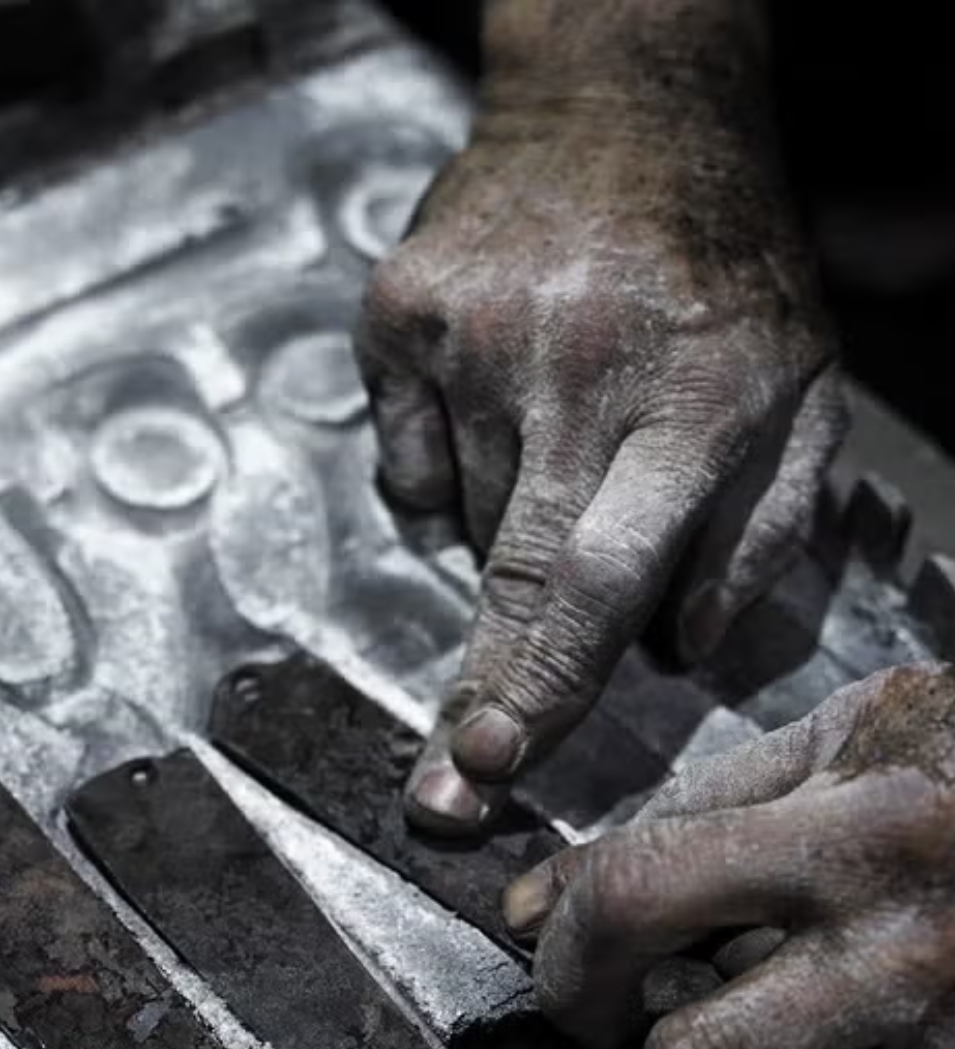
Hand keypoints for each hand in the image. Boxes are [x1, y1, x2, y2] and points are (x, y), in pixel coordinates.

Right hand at [357, 81, 844, 833]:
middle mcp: (573, 360)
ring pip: (465, 518)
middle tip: (447, 782)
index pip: (604, 572)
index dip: (546, 679)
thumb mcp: (805, 388)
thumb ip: (765, 527)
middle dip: (480, 688)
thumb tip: (686, 645)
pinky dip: (446, 475)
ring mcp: (472, 332)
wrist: (623, 109)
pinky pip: (405, 463)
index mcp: (693, 391)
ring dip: (506, 530)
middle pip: (510, 569)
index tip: (495, 757)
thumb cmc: (726, 268)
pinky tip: (497, 411)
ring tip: (557, 445)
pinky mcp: (400, 312)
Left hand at [504, 664, 954, 1048]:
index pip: (640, 892)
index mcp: (850, 820)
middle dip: (614, 1042)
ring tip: (727, 1019)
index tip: (547, 939)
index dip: (565, 934)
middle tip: (612, 1011)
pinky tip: (826, 1047)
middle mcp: (898, 943)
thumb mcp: (844, 736)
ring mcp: (943, 1038)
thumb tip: (549, 891)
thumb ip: (702, 801)